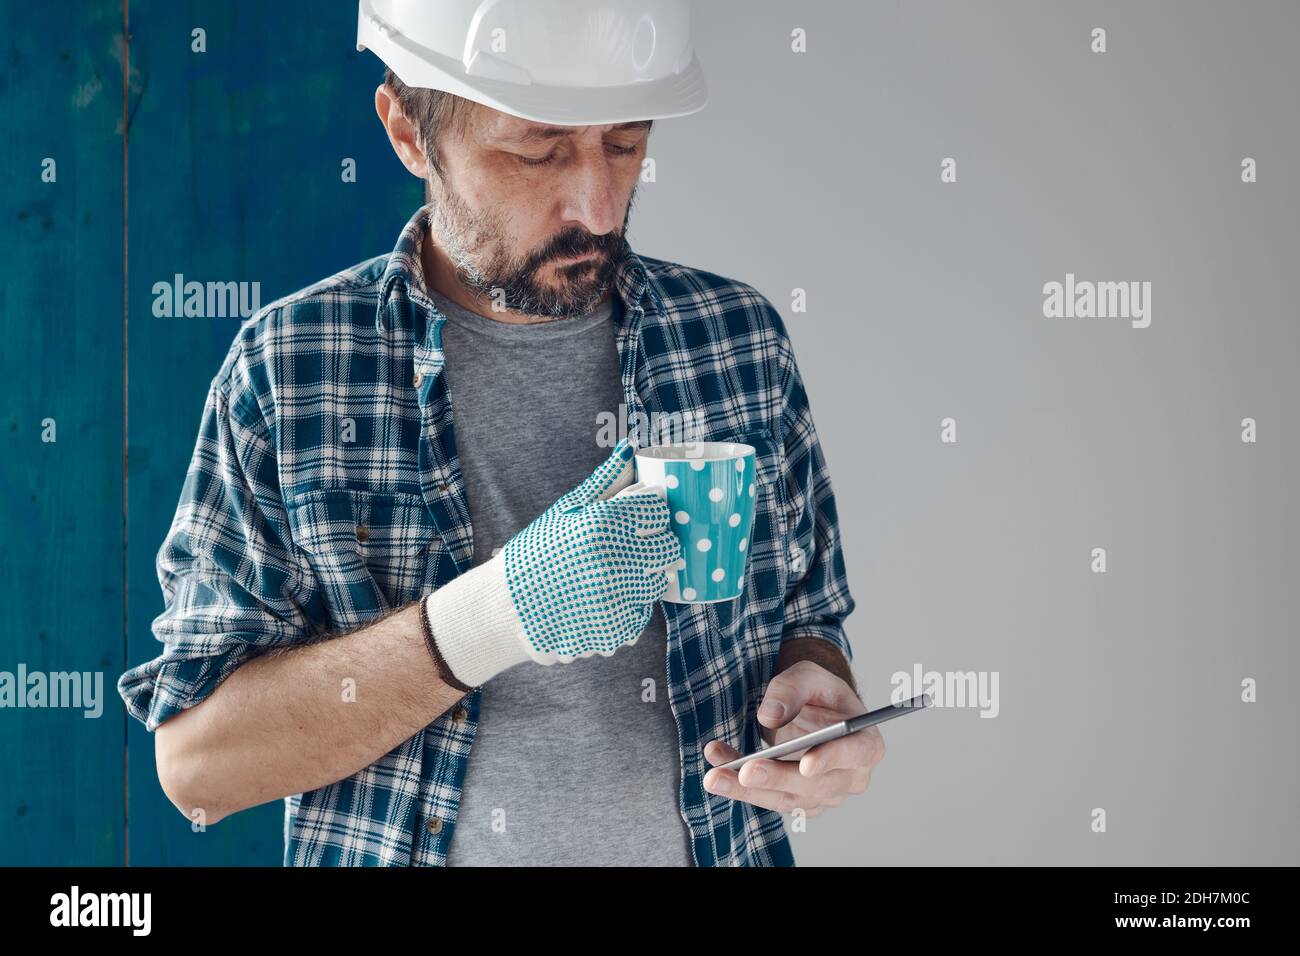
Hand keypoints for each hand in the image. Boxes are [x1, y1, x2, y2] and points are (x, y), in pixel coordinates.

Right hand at [423, 438, 680, 686]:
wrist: (507, 607)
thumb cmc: (539, 550)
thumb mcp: (566, 510)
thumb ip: (605, 482)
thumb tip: (631, 448)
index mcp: (602, 523)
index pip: (659, 510)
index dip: (651, 514)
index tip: (640, 519)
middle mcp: (613, 560)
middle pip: (668, 548)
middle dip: (656, 546)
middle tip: (632, 550)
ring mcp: (616, 598)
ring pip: (659, 583)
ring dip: (644, 578)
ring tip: (614, 576)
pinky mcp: (615, 629)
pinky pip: (643, 613)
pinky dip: (630, 607)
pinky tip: (604, 601)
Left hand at [702, 660, 883, 815]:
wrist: (811, 710)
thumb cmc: (819, 693)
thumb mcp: (807, 676)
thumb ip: (791, 690)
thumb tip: (769, 715)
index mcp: (865, 742)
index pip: (856, 754)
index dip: (832, 760)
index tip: (806, 764)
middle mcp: (850, 776)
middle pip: (815, 785)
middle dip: (777, 778)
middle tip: (746, 771)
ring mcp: (824, 795)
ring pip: (786, 799)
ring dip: (747, 789)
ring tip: (714, 775)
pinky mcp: (798, 802)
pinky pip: (767, 798)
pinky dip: (739, 786)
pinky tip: (716, 769)